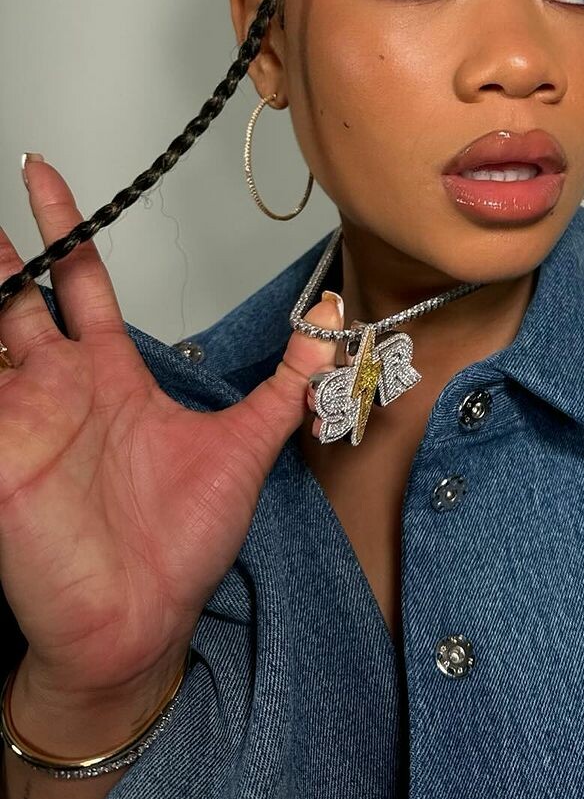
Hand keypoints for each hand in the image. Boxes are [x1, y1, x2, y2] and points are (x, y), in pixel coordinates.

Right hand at [0, 156, 340, 702]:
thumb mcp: (249, 445)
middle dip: (5, 245)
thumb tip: (335, 316)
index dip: (69, 227)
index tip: (47, 177)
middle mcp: (63, 387)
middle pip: (22, 295)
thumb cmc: (183, 543)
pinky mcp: (1, 456)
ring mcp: (26, 419)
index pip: (83, 280)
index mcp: (113, 375)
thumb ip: (289, 380)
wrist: (142, 621)